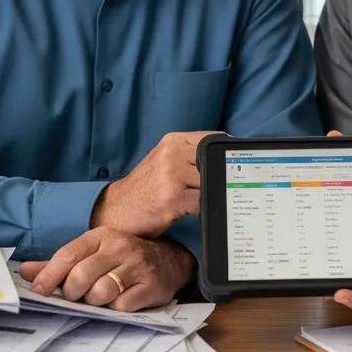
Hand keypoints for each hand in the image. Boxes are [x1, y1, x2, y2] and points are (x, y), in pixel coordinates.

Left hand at [19, 228, 194, 312]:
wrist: (170, 261)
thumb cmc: (123, 259)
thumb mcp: (93, 253)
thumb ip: (59, 264)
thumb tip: (25, 271)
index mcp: (101, 236)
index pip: (68, 255)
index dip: (49, 276)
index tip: (38, 291)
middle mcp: (120, 247)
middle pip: (81, 277)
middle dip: (73, 293)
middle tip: (78, 295)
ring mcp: (137, 266)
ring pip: (100, 294)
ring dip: (95, 302)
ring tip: (102, 297)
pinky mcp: (151, 285)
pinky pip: (122, 306)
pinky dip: (116, 309)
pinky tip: (122, 300)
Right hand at [90, 131, 217, 237]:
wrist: (117, 208)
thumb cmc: (146, 187)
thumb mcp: (165, 161)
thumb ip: (190, 154)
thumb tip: (225, 157)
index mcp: (173, 141)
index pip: (212, 139)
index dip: (225, 153)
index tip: (234, 164)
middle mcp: (173, 154)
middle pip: (214, 161)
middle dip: (222, 175)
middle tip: (226, 186)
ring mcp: (172, 176)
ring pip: (210, 181)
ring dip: (213, 193)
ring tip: (207, 199)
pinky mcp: (173, 198)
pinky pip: (202, 202)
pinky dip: (204, 208)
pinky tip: (196, 211)